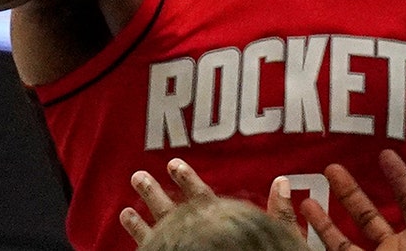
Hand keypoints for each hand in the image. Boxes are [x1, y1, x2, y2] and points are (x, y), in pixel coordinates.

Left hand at [119, 158, 299, 245]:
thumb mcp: (279, 236)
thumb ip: (280, 214)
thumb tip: (281, 180)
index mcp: (219, 225)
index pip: (201, 199)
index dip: (187, 181)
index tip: (173, 164)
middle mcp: (195, 235)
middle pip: (171, 213)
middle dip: (153, 194)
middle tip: (138, 176)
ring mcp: (179, 249)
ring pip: (156, 234)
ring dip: (140, 221)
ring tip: (124, 211)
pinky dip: (138, 240)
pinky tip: (130, 231)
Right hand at [303, 150, 405, 250]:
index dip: (398, 177)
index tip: (384, 155)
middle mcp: (399, 248)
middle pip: (370, 215)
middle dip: (353, 191)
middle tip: (333, 167)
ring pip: (348, 233)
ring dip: (331, 210)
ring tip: (316, 187)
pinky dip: (321, 231)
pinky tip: (305, 210)